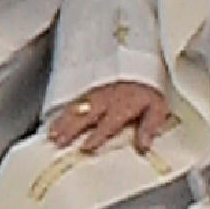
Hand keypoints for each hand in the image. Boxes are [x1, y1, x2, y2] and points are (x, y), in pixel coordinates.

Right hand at [43, 79, 172, 153]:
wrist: (140, 60)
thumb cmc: (148, 88)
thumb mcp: (158, 107)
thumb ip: (149, 126)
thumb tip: (144, 147)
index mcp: (123, 106)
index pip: (108, 123)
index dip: (97, 136)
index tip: (85, 148)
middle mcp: (105, 100)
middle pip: (86, 115)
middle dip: (71, 129)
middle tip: (58, 142)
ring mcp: (94, 93)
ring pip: (75, 108)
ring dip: (63, 121)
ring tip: (52, 134)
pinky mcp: (87, 88)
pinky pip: (72, 100)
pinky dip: (61, 111)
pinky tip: (53, 121)